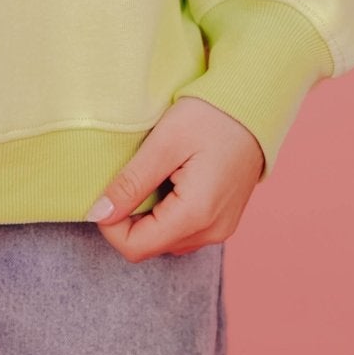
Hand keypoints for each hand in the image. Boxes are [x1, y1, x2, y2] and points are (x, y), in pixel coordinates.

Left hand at [83, 98, 264, 260]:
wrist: (254, 107)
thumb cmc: (210, 116)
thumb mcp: (164, 143)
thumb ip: (131, 182)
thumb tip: (98, 214)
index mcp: (196, 215)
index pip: (135, 247)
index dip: (110, 225)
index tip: (107, 191)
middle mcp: (212, 232)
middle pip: (149, 246)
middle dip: (128, 219)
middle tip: (130, 177)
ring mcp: (220, 229)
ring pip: (164, 241)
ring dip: (147, 217)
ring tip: (153, 176)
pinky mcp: (222, 221)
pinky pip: (182, 231)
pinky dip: (166, 214)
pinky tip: (169, 181)